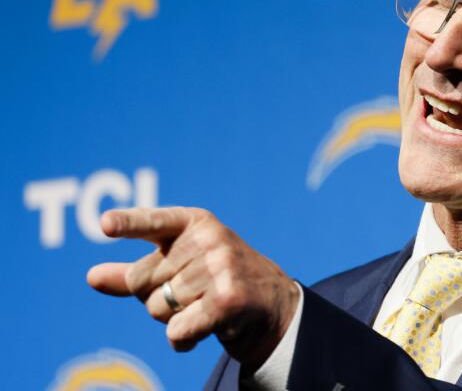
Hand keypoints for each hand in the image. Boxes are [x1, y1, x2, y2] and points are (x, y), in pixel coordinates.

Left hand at [87, 207, 298, 371]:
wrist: (269, 303)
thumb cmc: (213, 280)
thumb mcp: (176, 267)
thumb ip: (133, 272)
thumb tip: (91, 277)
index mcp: (194, 223)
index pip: (154, 223)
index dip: (128, 224)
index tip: (104, 224)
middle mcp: (209, 240)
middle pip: (141, 281)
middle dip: (154, 296)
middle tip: (189, 293)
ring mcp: (221, 268)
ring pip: (157, 309)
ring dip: (172, 319)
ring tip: (201, 308)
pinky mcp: (227, 300)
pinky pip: (176, 330)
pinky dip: (181, 339)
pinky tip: (201, 329)